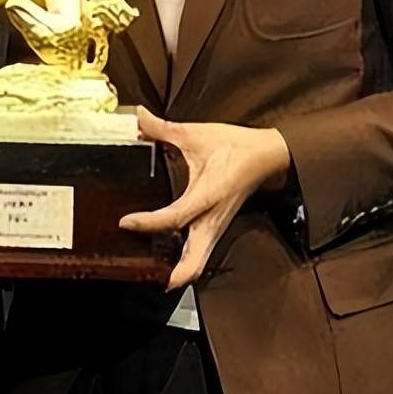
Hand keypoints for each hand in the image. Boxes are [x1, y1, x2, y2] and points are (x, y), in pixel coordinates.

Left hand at [119, 106, 290, 290]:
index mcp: (207, 195)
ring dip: (181, 272)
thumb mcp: (196, 134)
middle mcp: (212, 218)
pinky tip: (170, 259)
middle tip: (149, 277)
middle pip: (196, 260)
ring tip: (158, 277)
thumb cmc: (234, 146)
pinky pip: (202, 250)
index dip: (148, 222)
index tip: (125, 222)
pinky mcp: (219, 225)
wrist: (267, 154)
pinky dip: (188, 261)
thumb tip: (138, 116)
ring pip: (200, 260)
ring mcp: (217, 225)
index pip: (174, 217)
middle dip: (175, 274)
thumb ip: (163, 128)